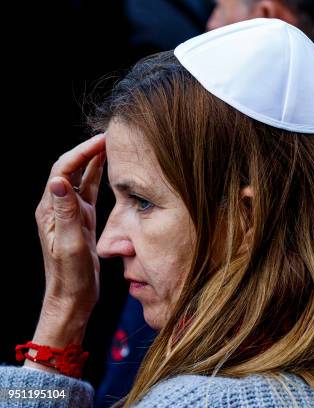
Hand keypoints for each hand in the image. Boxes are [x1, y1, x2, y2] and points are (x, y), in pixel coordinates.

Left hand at [32, 134, 105, 348]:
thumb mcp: (70, 245)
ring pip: (81, 179)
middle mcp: (58, 208)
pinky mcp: (82, 220)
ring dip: (93, 161)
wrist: (72, 298)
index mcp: (51, 211)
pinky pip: (89, 192)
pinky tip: (108, 169)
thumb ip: (66, 213)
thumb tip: (59, 181)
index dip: (81, 153)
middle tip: (110, 137)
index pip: (63, 171)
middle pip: (71, 169)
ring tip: (111, 146)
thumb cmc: (70, 277)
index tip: (101, 141)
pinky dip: (98, 177)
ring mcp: (70, 214)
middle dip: (88, 150)